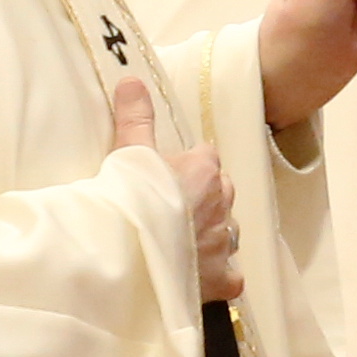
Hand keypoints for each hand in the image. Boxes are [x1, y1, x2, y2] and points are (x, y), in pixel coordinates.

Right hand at [107, 72, 238, 304]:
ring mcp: (224, 242)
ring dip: (212, 233)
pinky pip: (231, 274)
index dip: (188, 166)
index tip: (167, 176)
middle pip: (222, 192)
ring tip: (183, 241)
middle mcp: (223, 203)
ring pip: (228, 231)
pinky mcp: (222, 278)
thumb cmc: (128, 199)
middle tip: (171, 209)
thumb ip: (135, 117)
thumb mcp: (129, 153)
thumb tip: (132, 78)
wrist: (125, 254)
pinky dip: (220, 274)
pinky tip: (200, 274)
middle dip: (205, 198)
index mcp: (204, 170)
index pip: (206, 157)